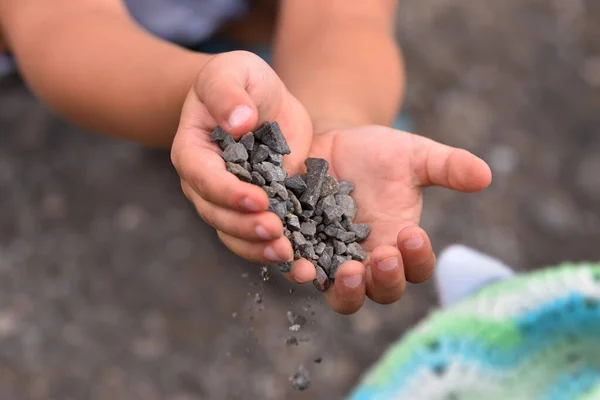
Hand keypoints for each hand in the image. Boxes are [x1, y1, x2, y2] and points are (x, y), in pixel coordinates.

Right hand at [171, 51, 312, 266]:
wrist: (262, 101)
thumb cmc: (242, 81)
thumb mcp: (234, 71)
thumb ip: (229, 93)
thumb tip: (237, 122)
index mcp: (193, 150)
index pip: (202, 177)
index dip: (227, 192)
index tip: (258, 199)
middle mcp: (204, 182)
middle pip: (216, 213)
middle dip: (245, 226)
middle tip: (276, 233)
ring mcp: (227, 200)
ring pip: (233, 233)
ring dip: (258, 247)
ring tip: (288, 254)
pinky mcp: (253, 209)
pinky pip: (256, 236)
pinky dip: (273, 249)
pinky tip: (297, 258)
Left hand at [290, 125, 491, 313]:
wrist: (332, 144)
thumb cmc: (379, 154)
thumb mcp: (413, 155)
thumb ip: (447, 166)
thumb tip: (486, 174)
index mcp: (400, 243)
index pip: (416, 268)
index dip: (416, 259)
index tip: (411, 234)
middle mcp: (369, 260)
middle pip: (381, 291)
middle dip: (385, 280)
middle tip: (382, 257)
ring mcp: (334, 259)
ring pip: (343, 295)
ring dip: (347, 290)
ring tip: (347, 271)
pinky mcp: (303, 250)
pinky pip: (303, 272)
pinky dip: (303, 273)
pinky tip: (301, 265)